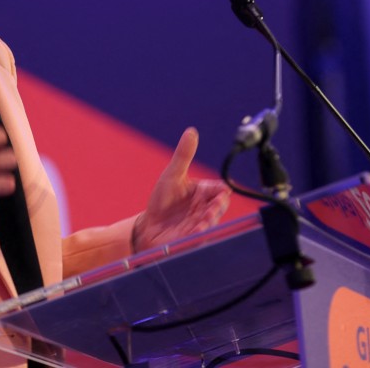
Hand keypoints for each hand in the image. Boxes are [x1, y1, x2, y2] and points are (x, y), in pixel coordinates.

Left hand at [132, 127, 230, 251]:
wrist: (148, 226)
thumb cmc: (162, 201)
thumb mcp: (172, 175)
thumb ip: (184, 155)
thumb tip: (191, 131)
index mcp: (203, 193)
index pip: (219, 190)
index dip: (221, 191)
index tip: (222, 191)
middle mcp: (204, 209)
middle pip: (219, 207)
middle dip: (218, 207)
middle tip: (215, 204)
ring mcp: (199, 225)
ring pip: (211, 223)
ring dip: (209, 221)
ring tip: (205, 220)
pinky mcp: (191, 239)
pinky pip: (199, 238)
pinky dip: (199, 236)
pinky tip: (197, 232)